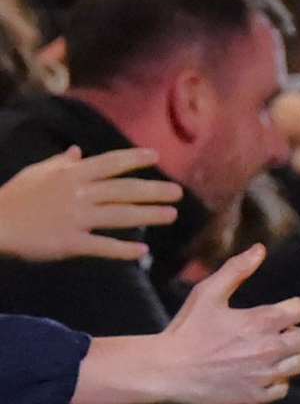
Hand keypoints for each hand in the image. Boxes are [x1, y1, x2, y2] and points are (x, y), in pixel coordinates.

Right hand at [0, 147, 180, 261]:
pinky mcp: (70, 243)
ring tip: (171, 215)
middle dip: (153, 190)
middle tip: (178, 193)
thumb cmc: (14, 198)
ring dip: (148, 215)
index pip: (110, 163)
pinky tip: (142, 252)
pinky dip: (123, 250)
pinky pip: (102, 246)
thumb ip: (61, 163)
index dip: (134, 159)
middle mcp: (78, 194)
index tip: (156, 156)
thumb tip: (79, 152)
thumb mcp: (37, 173)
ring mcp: (76, 218)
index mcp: (71, 175)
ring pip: (120, 215)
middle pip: (123, 190)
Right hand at [154, 244, 299, 403]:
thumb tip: (260, 249)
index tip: (281, 312)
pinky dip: (275, 382)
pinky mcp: (255, 397)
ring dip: (287, 358)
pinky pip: (282, 389)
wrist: (166, 371)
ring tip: (266, 354)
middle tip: (273, 334)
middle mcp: (268, 349)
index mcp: (261, 321)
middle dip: (292, 333)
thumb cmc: (186, 329)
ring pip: (297, 365)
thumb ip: (236, 270)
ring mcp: (263, 376)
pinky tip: (257, 374)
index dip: (293, 308)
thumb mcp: (207, 293)